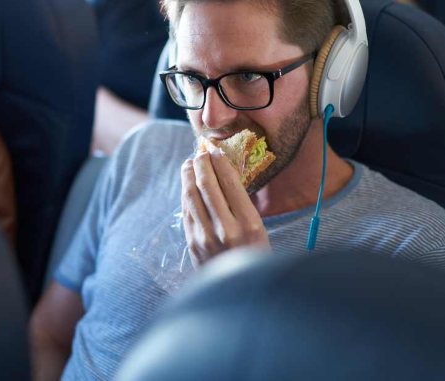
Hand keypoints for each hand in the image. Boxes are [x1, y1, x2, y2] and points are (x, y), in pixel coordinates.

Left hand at [180, 149, 269, 267]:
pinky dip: (185, 194)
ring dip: (188, 176)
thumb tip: (225, 175)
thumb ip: (243, 206)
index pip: (230, 183)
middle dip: (201, 164)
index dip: (220, 162)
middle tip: (200, 153)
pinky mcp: (192, 244)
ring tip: (189, 164)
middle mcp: (226, 229)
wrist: (238, 294)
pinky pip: (186, 212)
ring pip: (191, 196)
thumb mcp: (260, 231)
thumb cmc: (254, 258)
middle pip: (207, 185)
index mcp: (249, 224)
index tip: (215, 151)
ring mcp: (206, 237)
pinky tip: (186, 186)